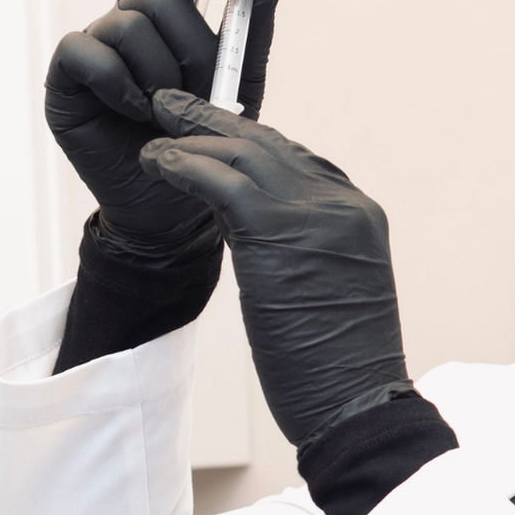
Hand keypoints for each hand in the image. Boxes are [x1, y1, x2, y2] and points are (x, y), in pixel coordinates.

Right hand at [45, 0, 283, 257]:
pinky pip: (88, 52)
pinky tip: (135, 113)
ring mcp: (93, 48)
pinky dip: (119, 83)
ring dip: (159, 74)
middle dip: (191, 46)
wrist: (171, 207)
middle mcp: (125, 24)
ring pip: (127, 23)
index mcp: (164, 20)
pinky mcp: (64, 78)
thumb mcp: (239, 86)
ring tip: (165, 114)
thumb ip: (252, 32)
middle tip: (199, 91)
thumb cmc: (201, 143)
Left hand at [141, 91, 410, 450]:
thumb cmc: (340, 374)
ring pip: (244, 153)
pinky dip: (184, 166)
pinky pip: (221, 181)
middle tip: (174, 108)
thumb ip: (306, 256)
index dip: (251, 147)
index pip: (300, 162)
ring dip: (192, 141)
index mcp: (360, 218)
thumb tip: (263, 244)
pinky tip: (156, 165)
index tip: (217, 140)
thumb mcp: (333, 298)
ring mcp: (316, 213)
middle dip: (217, 125)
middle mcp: (343, 205)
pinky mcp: (279, 231)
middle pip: (272, 145)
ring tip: (154, 136)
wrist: (356, 406)